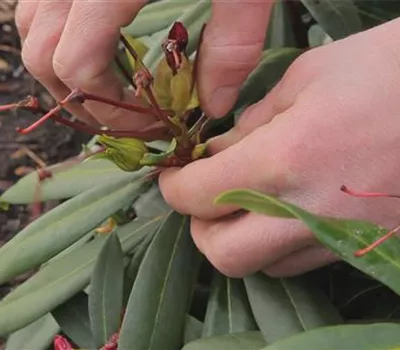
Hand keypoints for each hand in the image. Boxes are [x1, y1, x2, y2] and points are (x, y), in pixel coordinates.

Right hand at [15, 1, 272, 125]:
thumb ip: (233, 44)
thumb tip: (214, 106)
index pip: (78, 65)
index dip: (111, 108)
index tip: (150, 122)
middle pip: (41, 55)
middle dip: (81, 98)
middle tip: (126, 114)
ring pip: (29, 26)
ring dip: (63, 68)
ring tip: (108, 85)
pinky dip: (56, 31)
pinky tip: (94, 41)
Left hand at [160, 18, 399, 276]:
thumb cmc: (385, 70)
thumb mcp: (306, 79)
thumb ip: (252, 124)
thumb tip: (218, 152)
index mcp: (286, 160)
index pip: (199, 196)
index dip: (173, 187)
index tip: (171, 175)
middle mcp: (310, 213)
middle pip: (224, 255)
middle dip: (201, 228)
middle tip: (201, 197)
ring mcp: (342, 239)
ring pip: (263, 266)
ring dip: (239, 238)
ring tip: (242, 202)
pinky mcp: (365, 247)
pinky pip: (301, 262)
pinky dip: (276, 244)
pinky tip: (282, 211)